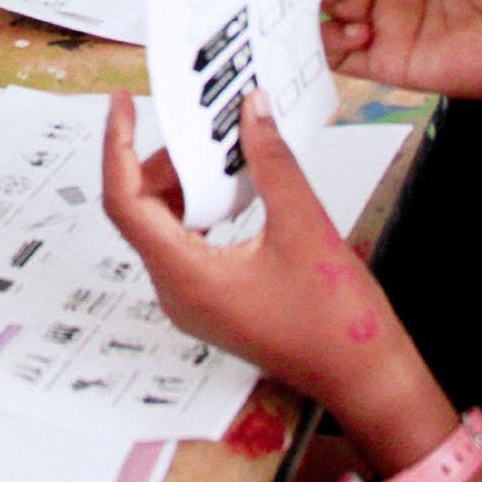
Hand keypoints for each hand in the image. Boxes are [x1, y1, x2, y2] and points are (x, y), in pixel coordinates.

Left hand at [102, 90, 425, 411]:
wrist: (365, 378)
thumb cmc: (338, 326)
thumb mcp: (304, 226)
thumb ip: (273, 162)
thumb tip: (253, 111)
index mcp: (185, 277)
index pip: (124, 201)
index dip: (117, 145)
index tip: (122, 104)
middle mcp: (177, 292)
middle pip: (141, 211)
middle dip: (163, 160)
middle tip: (196, 122)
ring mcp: (193, 299)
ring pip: (164, 226)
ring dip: (185, 183)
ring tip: (218, 148)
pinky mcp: (213, 300)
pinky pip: (188, 242)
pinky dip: (202, 207)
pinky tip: (235, 187)